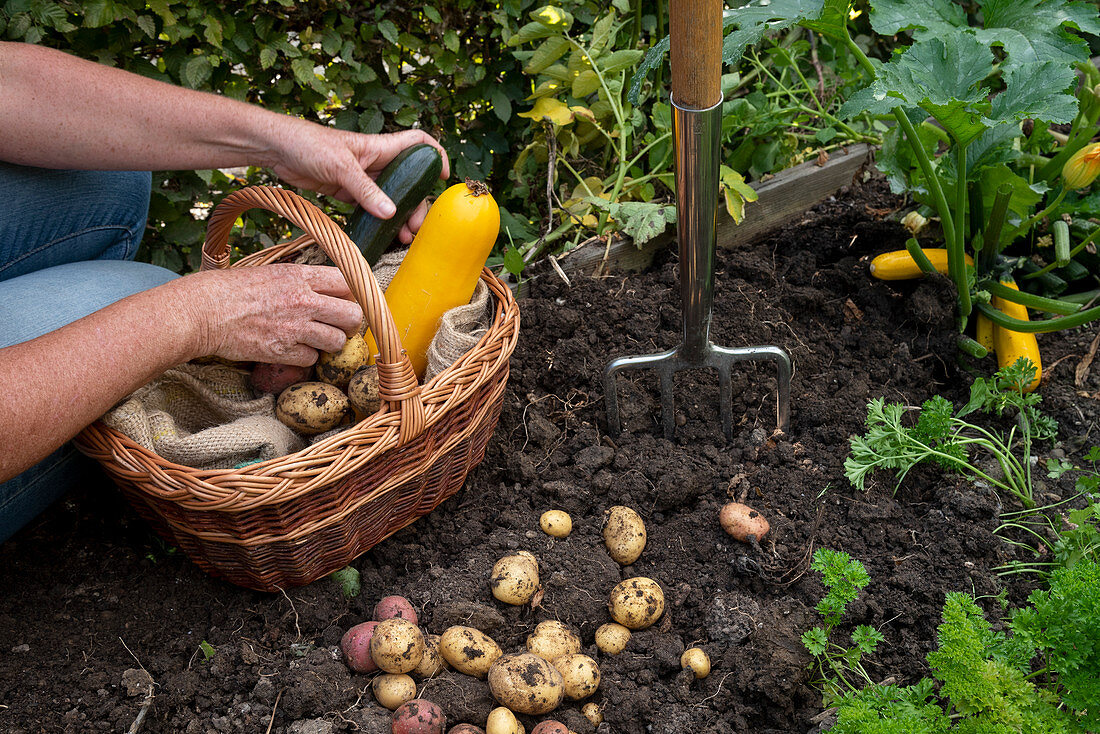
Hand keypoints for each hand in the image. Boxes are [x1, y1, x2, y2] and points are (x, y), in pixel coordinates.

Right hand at [183, 264, 363, 365]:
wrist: (202, 311)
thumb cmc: (230, 289)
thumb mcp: (270, 272)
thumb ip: (299, 280)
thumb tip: (323, 289)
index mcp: (300, 276)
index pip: (348, 282)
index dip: (352, 295)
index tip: (346, 301)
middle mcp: (303, 300)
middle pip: (352, 315)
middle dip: (350, 324)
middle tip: (339, 326)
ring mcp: (294, 327)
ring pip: (337, 341)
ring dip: (330, 344)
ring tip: (317, 341)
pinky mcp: (282, 350)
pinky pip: (311, 359)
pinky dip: (305, 358)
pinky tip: (293, 350)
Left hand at [267, 122, 449, 242]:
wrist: (275, 148)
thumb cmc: (307, 144)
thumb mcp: (340, 167)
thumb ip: (366, 191)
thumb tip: (391, 214)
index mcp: (379, 147)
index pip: (418, 142)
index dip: (434, 155)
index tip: (443, 177)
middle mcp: (374, 162)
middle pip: (407, 181)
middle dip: (417, 203)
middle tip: (416, 226)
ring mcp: (360, 178)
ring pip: (389, 197)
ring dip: (398, 217)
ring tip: (402, 238)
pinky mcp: (345, 191)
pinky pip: (368, 207)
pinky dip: (377, 221)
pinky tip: (381, 234)